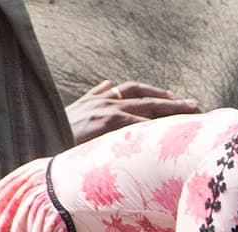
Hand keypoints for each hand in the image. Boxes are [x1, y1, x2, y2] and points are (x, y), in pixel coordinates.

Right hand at [65, 80, 199, 143]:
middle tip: (195, 106)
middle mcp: (104, 101)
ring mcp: (104, 110)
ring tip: (190, 117)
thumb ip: (96, 98)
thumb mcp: (78, 113)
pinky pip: (134, 123)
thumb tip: (110, 84)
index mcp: (100, 98)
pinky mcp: (103, 123)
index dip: (156, 93)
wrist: (42, 140)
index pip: (134, 90)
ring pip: (144, 107)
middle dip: (171, 101)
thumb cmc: (60, 134)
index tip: (175, 98)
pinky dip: (152, 127)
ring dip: (169, 111)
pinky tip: (169, 131)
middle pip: (145, 96)